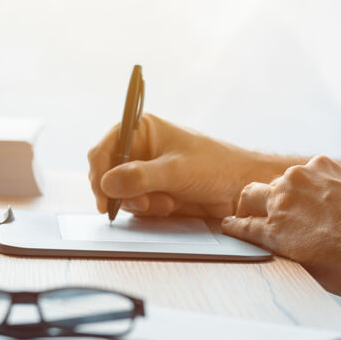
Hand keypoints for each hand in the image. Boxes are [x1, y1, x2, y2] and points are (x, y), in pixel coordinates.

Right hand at [88, 113, 280, 217]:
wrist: (241, 190)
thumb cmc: (215, 167)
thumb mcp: (176, 170)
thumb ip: (140, 176)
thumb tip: (106, 184)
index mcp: (141, 130)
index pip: (104, 149)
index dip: (99, 172)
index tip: (104, 195)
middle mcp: (138, 149)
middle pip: (106, 174)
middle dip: (122, 192)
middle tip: (141, 204)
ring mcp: (143, 171)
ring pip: (119, 193)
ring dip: (139, 203)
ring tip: (166, 203)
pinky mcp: (150, 191)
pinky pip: (134, 204)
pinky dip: (148, 209)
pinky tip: (170, 206)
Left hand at [222, 155, 340, 298]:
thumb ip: (327, 196)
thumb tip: (314, 210)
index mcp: (321, 167)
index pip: (292, 175)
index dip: (288, 193)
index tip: (286, 203)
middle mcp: (297, 178)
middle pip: (269, 185)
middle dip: (266, 200)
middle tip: (262, 213)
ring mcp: (281, 202)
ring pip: (249, 198)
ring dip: (247, 210)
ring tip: (242, 219)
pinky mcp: (270, 229)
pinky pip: (242, 226)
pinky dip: (233, 228)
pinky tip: (229, 229)